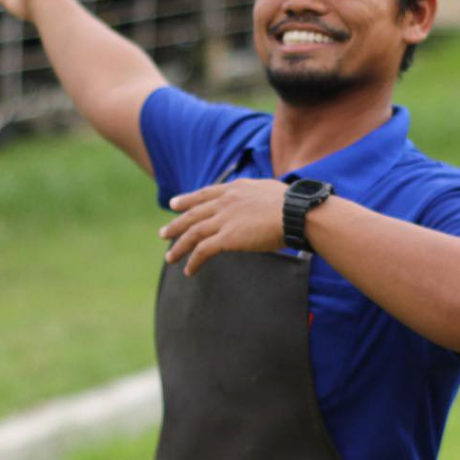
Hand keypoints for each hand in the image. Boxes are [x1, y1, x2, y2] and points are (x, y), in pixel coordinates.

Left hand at [159, 179, 288, 275]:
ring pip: (193, 234)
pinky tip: (189, 270)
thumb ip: (256, 195)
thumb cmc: (293, 205)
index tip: (174, 204)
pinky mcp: (227, 238)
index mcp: (235, 188)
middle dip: (176, 225)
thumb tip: (259, 202)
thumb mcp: (268, 190)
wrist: (296, 213)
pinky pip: (202, 251)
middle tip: (163, 234)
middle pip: (193, 214)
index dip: (187, 200)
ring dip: (179, 247)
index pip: (204, 194)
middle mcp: (225, 202)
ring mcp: (224, 219)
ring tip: (170, 257)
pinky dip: (193, 261)